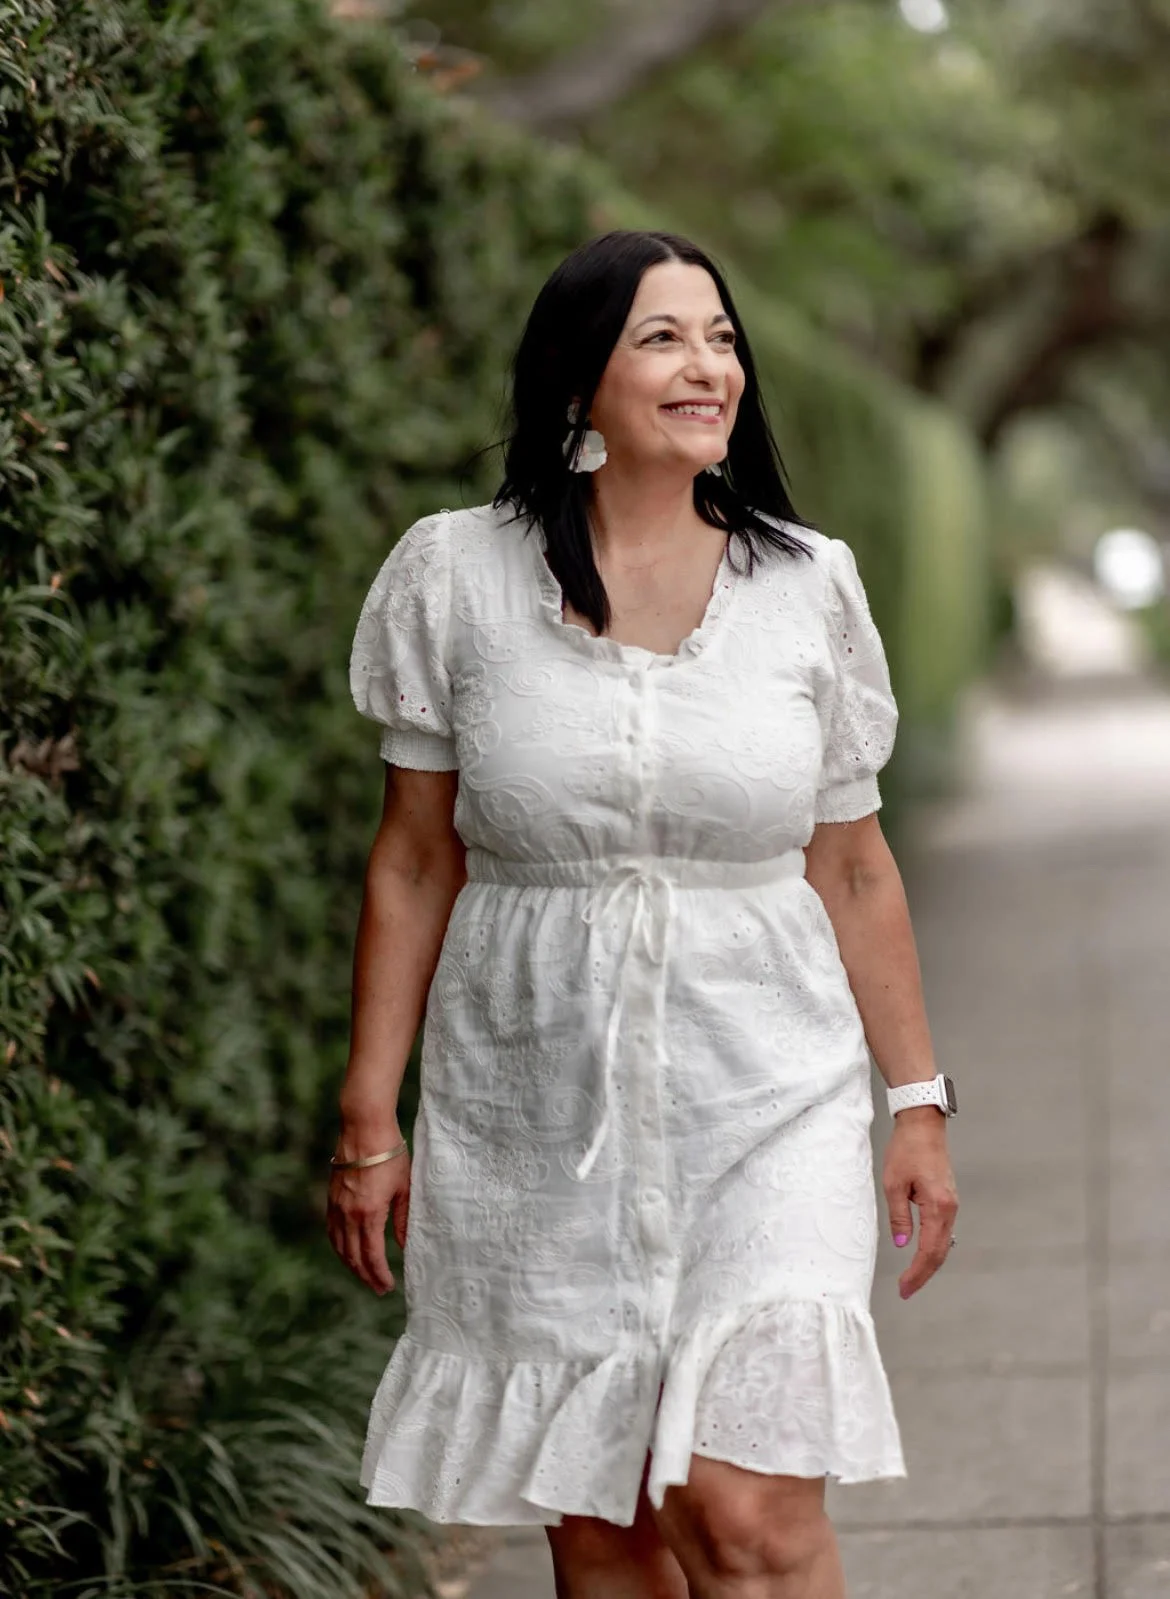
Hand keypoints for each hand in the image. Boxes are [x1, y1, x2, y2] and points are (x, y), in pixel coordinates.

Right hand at [326, 1144, 410, 1295]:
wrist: (364, 1127)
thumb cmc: (390, 1154)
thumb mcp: (404, 1188)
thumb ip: (404, 1220)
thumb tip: (405, 1246)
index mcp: (369, 1213)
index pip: (372, 1255)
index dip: (379, 1275)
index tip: (387, 1286)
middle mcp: (348, 1214)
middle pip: (353, 1256)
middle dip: (365, 1276)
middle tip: (378, 1289)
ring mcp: (337, 1206)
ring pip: (338, 1246)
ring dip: (350, 1265)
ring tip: (363, 1275)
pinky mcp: (331, 1197)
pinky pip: (331, 1230)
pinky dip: (338, 1246)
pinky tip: (346, 1251)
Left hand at [882, 1109, 957, 1299]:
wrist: (923, 1125)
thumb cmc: (906, 1149)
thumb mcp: (893, 1184)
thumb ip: (899, 1217)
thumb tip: (902, 1245)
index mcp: (938, 1206)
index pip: (929, 1251)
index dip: (917, 1273)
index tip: (904, 1289)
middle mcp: (950, 1209)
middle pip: (940, 1253)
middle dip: (923, 1274)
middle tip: (906, 1291)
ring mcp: (951, 1204)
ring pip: (944, 1243)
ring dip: (929, 1263)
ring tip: (911, 1279)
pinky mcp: (947, 1199)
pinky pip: (943, 1231)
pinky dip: (934, 1248)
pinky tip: (922, 1255)